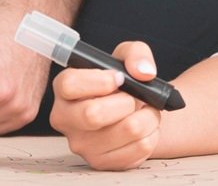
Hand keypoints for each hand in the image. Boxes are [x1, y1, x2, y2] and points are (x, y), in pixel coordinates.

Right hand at [51, 41, 161, 170]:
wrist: (134, 110)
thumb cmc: (122, 81)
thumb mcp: (126, 55)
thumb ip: (136, 54)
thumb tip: (144, 73)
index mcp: (65, 89)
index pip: (69, 85)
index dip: (99, 80)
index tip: (119, 78)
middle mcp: (67, 119)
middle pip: (93, 114)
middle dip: (126, 101)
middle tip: (134, 97)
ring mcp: (83, 145)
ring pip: (126, 130)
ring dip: (148, 116)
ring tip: (146, 109)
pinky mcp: (102, 163)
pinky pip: (139, 147)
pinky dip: (152, 133)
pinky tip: (145, 126)